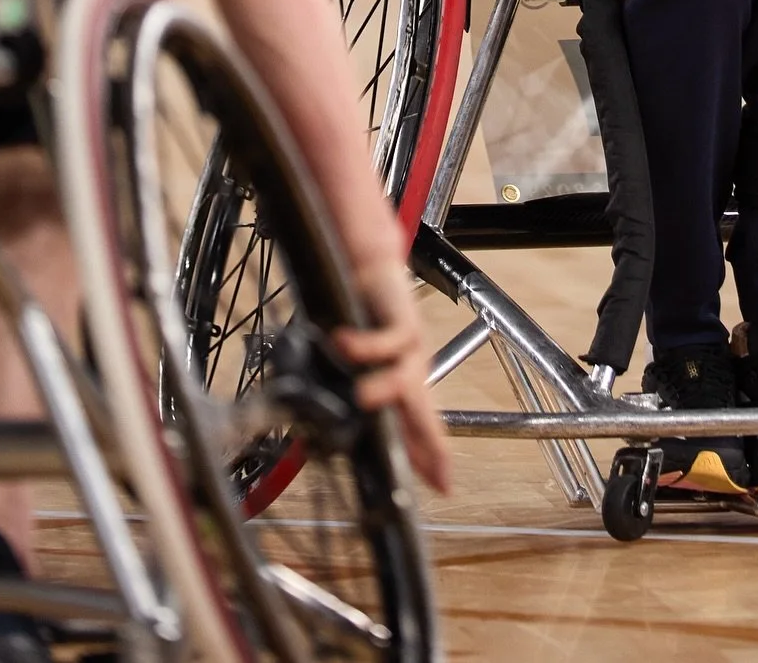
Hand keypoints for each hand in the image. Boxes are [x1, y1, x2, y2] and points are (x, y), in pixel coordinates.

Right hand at [333, 256, 451, 494]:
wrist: (370, 270)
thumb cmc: (360, 321)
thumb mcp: (351, 367)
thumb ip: (342, 399)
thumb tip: (314, 441)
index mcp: (403, 385)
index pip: (417, 429)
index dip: (431, 458)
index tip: (444, 486)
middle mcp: (412, 370)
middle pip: (425, 414)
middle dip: (431, 445)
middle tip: (440, 475)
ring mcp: (411, 347)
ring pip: (407, 379)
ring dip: (385, 391)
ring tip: (361, 397)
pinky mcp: (403, 319)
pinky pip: (388, 338)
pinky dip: (367, 345)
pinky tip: (343, 342)